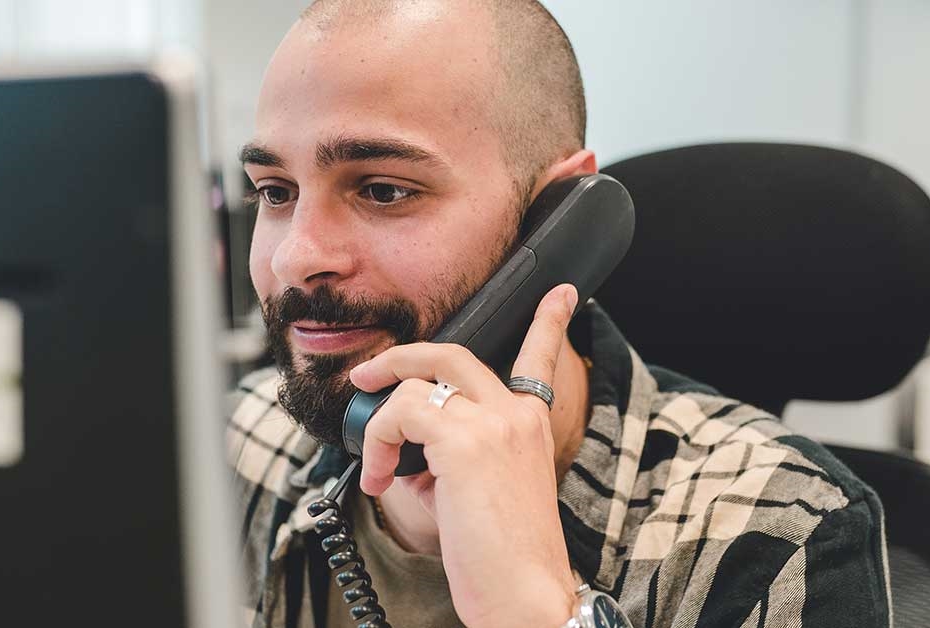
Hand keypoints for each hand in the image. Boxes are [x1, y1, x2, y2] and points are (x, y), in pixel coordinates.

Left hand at [348, 283, 580, 627]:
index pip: (541, 358)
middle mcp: (517, 414)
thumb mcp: (480, 493)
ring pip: (416, 382)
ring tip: (378, 466)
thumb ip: (449, 455)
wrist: (523, 595)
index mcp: (531, 425)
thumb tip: (403, 446)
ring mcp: (494, 422)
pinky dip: (377, 442)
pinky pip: (399, 413)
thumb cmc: (502, 557)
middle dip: (400, 356)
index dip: (550, 321)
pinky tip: (380, 477)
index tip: (561, 294)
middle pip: (451, 354)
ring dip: (380, 422)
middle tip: (368, 375)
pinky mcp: (464, 441)